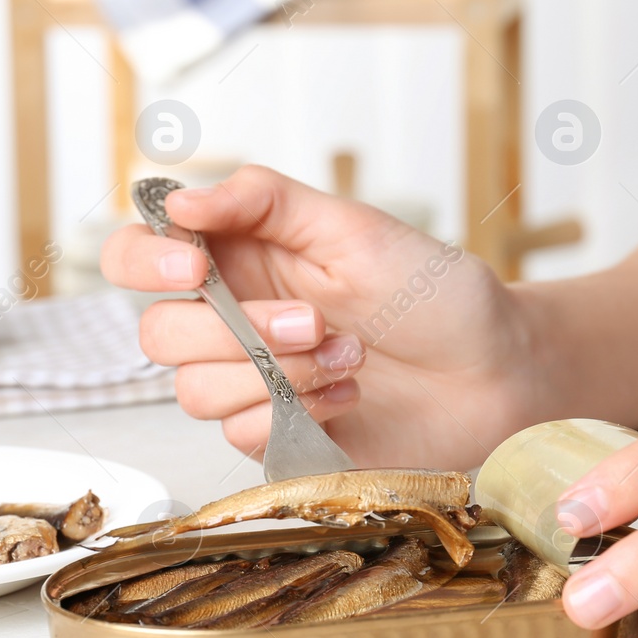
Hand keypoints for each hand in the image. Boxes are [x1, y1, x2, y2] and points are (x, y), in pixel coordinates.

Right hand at [100, 166, 537, 466]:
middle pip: (157, 333)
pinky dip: (296, 416)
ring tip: (349, 358)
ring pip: (195, 392)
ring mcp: (253, 384)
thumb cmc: (436, 293)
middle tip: (316, 322)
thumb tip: (180, 199)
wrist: (497, 372)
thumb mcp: (354, 228)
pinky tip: (349, 399)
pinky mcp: (279, 438)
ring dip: (275, 375)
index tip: (194, 265)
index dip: (145, 261)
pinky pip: (241, 437)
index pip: (139, 254)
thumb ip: (264, 201)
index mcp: (242, 257)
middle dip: (235, 332)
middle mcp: (234, 320)